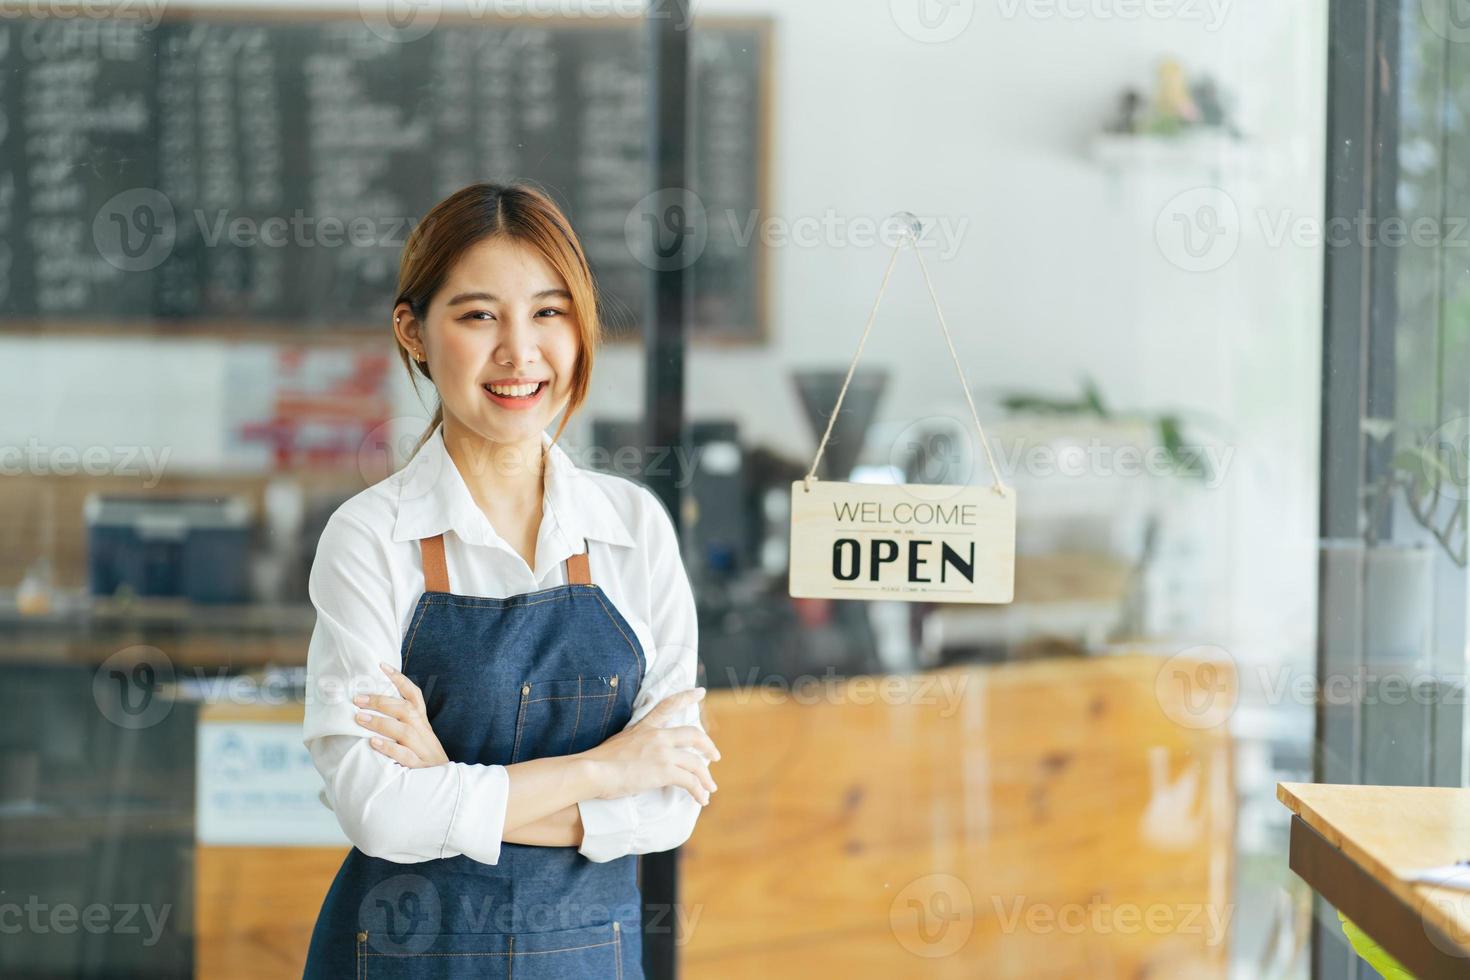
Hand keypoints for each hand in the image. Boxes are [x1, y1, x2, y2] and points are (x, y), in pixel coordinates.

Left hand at [353, 662, 448, 768]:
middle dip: (381, 702)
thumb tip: (371, 710)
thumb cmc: (424, 759)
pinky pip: (406, 755)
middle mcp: (424, 732)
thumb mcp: (417, 737)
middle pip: (405, 710)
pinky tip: (373, 743)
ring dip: (381, 723)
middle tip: (357, 699)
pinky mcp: (421, 768)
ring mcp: (423, 750)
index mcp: (422, 723)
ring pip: (404, 731)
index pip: (414, 695)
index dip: (399, 679)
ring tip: (359, 718)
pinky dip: (390, 748)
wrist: (445, 785)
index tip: (381, 666)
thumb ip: (400, 724)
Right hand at [579, 687, 720, 804]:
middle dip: (708, 746)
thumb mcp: (619, 743)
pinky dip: (699, 791)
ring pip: (696, 762)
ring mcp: (662, 752)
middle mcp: (657, 736)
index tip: (700, 692)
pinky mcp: (664, 770)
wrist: (593, 770)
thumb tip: (640, 758)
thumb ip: (635, 745)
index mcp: (645, 727)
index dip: (686, 697)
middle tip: (715, 757)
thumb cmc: (598, 762)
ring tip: (710, 788)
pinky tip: (702, 799)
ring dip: (706, 777)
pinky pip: (690, 781)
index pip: (668, 705)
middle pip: (693, 735)